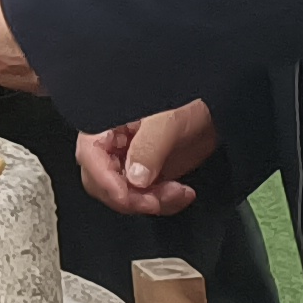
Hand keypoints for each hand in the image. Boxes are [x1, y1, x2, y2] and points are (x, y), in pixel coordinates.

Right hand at [75, 100, 215, 217]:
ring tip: (179, 192)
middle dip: (131, 197)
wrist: (211, 109)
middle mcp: (112, 145)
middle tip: (157, 199)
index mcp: (105, 125)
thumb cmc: (187, 100)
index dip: (107, 182)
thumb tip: (136, 177)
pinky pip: (144, 199)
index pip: (91, 158)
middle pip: (102, 183)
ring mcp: (129, 162)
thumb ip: (149, 147)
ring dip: (152, 202)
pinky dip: (163, 203)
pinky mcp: (147, 176)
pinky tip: (182, 193)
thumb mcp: (167, 120)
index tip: (130, 198)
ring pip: (124, 196)